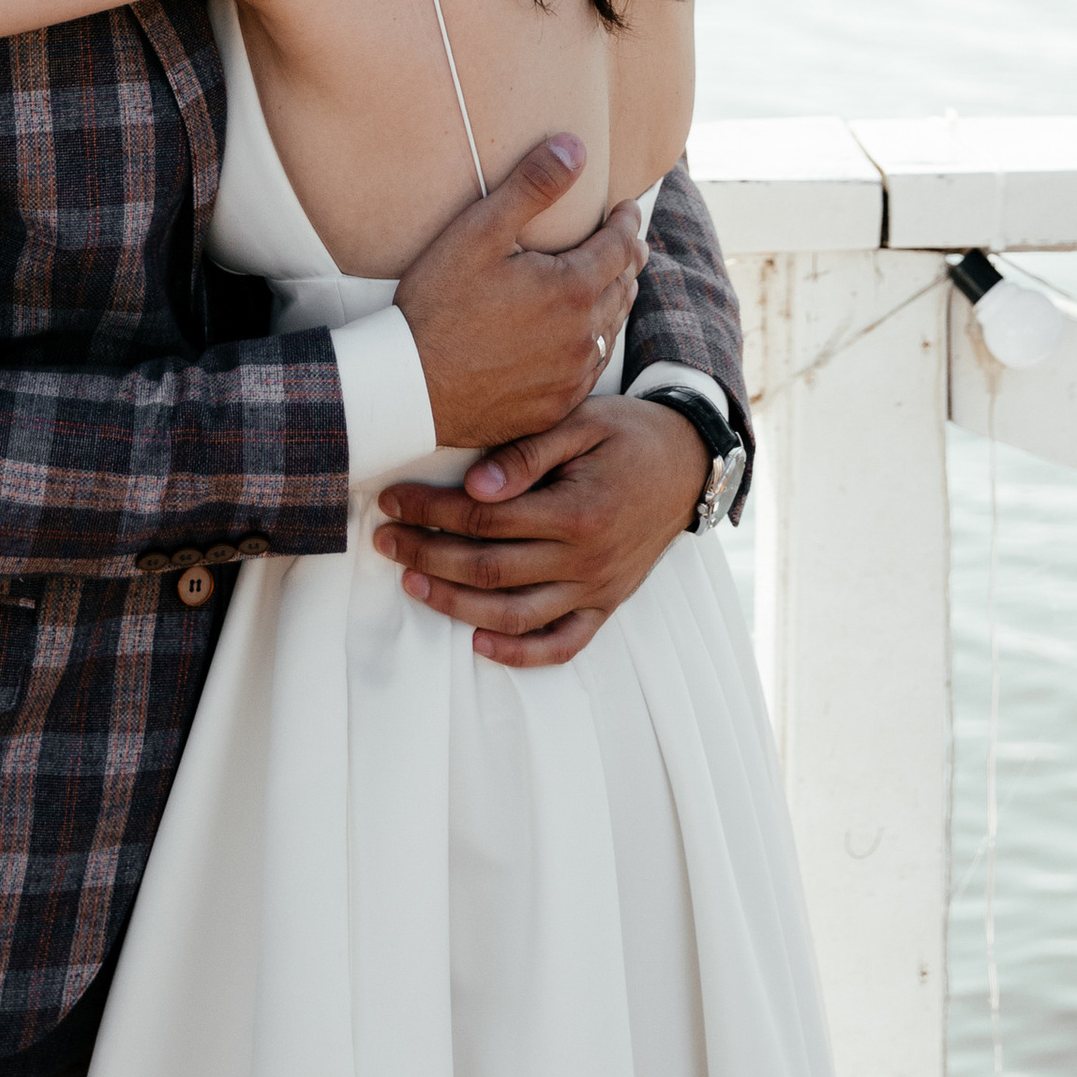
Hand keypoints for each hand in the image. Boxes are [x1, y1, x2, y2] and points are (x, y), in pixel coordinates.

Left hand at [372, 394, 706, 668]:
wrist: (691, 464)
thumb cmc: (630, 435)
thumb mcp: (583, 423)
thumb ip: (528, 453)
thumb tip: (475, 485)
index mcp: (577, 511)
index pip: (485, 519)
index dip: (431, 511)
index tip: (393, 500)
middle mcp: (586, 559)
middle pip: (489, 569)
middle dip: (427, 555)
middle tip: (385, 540)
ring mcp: (597, 589)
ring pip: (514, 614)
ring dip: (456, 604)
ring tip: (412, 584)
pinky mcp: (607, 605)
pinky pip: (563, 644)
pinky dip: (521, 653)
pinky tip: (480, 643)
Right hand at [393, 134, 644, 452]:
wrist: (410, 388)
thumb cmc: (438, 306)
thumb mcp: (479, 233)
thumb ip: (532, 186)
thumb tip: (574, 146)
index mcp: (573, 289)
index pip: (621, 246)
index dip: (627, 222)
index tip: (626, 209)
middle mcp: (583, 336)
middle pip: (623, 287)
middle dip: (628, 259)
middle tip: (629, 244)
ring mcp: (571, 375)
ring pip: (611, 329)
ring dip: (615, 301)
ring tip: (612, 284)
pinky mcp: (556, 405)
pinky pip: (591, 368)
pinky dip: (594, 343)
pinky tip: (583, 338)